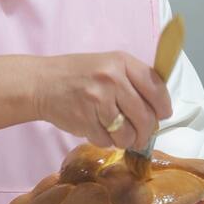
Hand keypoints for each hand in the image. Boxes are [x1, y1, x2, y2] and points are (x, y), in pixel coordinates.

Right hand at [32, 52, 171, 149]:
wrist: (40, 83)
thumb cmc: (79, 75)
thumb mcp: (109, 65)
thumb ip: (135, 81)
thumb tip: (160, 109)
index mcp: (122, 62)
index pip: (156, 88)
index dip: (163, 106)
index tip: (163, 115)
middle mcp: (111, 79)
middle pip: (145, 116)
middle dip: (146, 131)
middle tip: (142, 135)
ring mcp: (97, 100)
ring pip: (127, 134)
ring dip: (127, 140)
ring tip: (120, 134)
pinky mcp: (84, 120)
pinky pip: (107, 141)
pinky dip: (106, 141)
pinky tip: (98, 130)